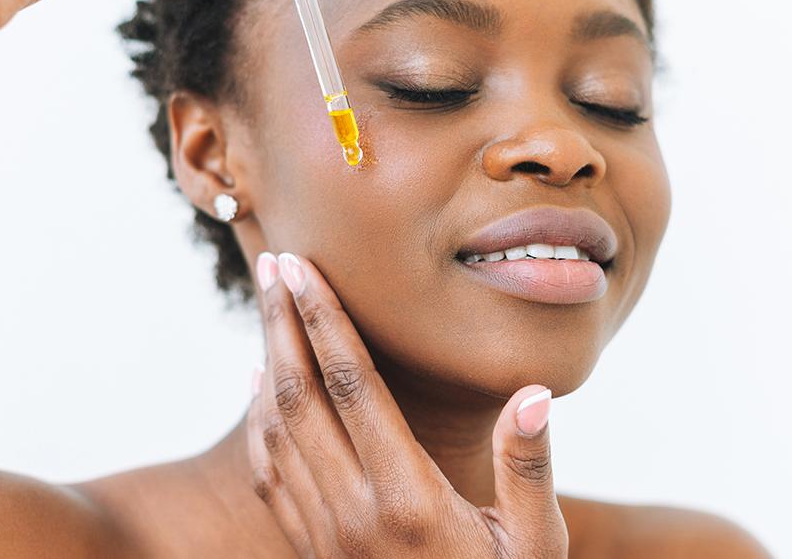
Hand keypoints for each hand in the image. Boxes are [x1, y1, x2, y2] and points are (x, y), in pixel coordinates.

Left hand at [246, 252, 569, 557]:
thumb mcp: (535, 548)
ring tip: (266, 306)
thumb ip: (530, 469)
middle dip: (281, 320)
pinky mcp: (311, 549)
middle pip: (298, 393)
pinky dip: (256, 418)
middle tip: (271, 262)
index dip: (323, 318)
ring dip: (266, 359)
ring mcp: (322, 533)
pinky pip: (269, 471)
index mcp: (407, 497)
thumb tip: (532, 392)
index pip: (351, 383)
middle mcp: (351, 510)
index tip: (301, 267)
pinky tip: (257, 385)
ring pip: (275, 427)